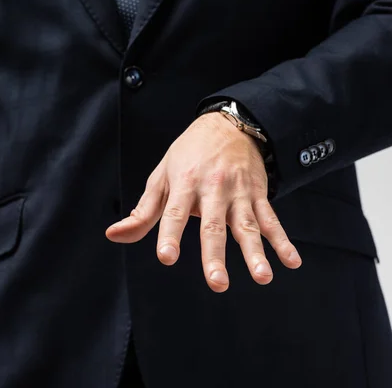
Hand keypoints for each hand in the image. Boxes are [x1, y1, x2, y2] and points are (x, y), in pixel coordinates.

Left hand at [105, 112, 301, 292]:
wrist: (227, 124)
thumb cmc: (187, 155)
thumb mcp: (161, 177)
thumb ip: (142, 213)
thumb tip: (114, 235)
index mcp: (184, 184)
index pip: (175, 214)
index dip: (170, 235)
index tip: (167, 257)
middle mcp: (212, 189)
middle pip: (213, 226)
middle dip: (215, 255)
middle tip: (217, 282)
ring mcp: (238, 193)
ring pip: (247, 226)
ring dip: (256, 252)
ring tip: (262, 276)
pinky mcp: (258, 194)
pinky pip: (271, 219)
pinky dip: (283, 240)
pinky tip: (291, 261)